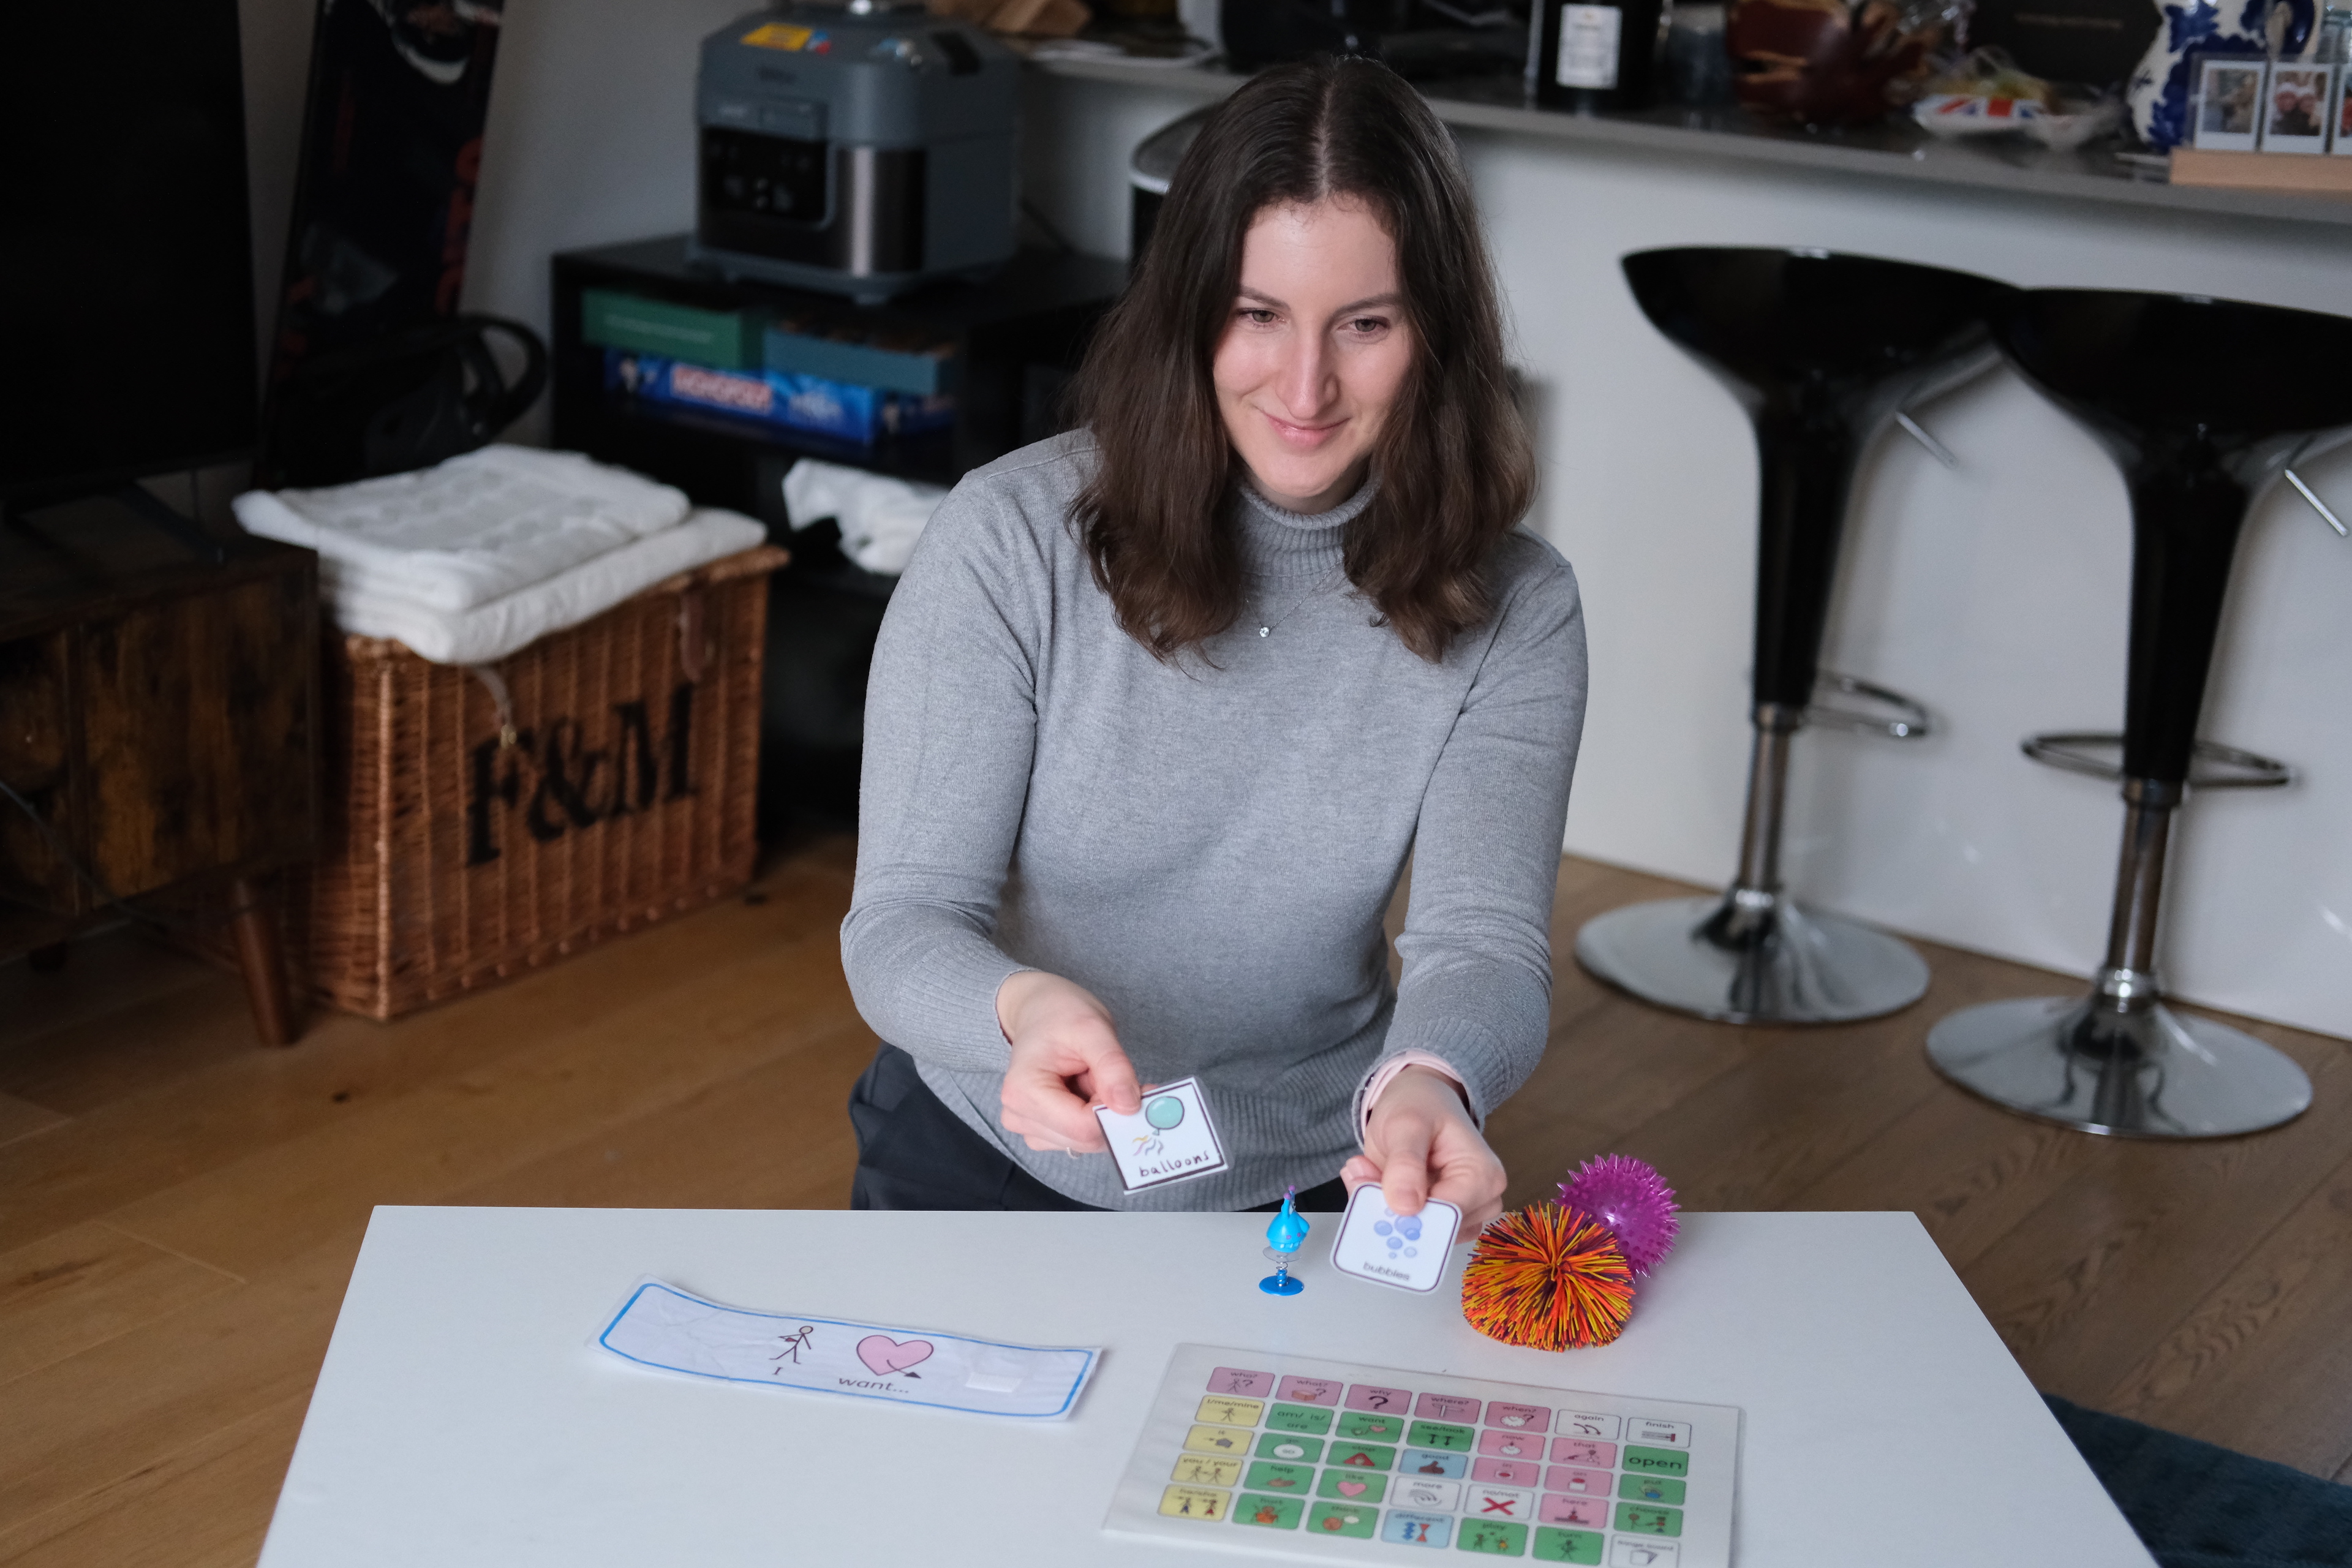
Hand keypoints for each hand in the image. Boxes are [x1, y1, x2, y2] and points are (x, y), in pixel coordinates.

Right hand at [995, 970, 1142, 1153]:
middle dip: (1111, 1112)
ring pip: (1087, 1141)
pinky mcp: (1041, 1132)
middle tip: (1119, 1076)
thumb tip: (1129, 1106)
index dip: (1116, 1113)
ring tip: (1094, 1076)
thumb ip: (1112, 1066)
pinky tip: (1088, 1089)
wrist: (1041, 1011)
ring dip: (1104, 1113)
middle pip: (1084, 1138)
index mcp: (1023, 1092)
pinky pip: (1081, 1138)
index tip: (1139, 1089)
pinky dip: (1095, 1117)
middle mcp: (1019, 1116)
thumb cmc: (1060, 1014)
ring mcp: (1028, 1128)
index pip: (1082, 1127)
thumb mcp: (1093, 1028)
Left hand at [1342, 1066, 1506, 1233]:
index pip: (1446, 1216)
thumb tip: (1405, 1207)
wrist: (1421, 1100)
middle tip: (1361, 1176)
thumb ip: (1405, 1163)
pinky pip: (1413, 1232)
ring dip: (1386, 1210)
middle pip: (1432, 1229)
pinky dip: (1389, 1212)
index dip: (1405, 1213)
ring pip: (1418, 1235)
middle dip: (1391, 1210)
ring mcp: (1466, 1214)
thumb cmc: (1420, 1106)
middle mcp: (1483, 1202)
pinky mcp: (1444, 1220)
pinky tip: (1378, 1184)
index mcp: (1484, 1177)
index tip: (1367, 1189)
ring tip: (1370, 1173)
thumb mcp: (1406, 1125)